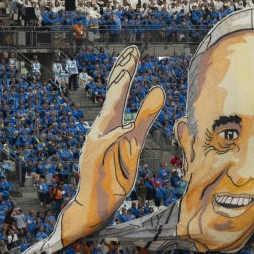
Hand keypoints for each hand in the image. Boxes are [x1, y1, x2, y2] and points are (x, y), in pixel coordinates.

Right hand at [51, 47, 164, 247]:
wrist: (94, 203)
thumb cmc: (114, 171)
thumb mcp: (133, 141)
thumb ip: (144, 118)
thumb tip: (158, 91)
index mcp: (110, 125)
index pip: (118, 93)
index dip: (125, 72)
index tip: (134, 51)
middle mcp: (100, 130)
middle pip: (113, 99)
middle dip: (122, 74)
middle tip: (132, 52)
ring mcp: (96, 145)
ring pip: (110, 120)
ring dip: (118, 96)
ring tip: (127, 71)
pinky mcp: (95, 162)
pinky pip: (108, 148)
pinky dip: (116, 137)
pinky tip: (126, 129)